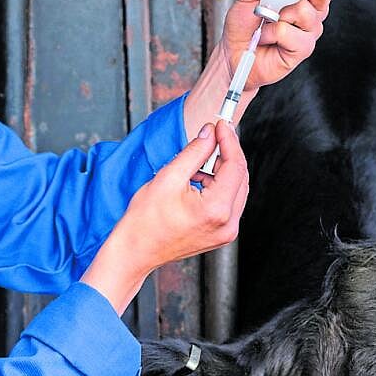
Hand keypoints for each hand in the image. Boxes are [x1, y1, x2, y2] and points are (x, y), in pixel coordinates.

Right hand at [81, 121, 248, 313]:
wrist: (136, 251)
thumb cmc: (145, 220)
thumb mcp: (168, 177)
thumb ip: (194, 152)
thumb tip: (210, 134)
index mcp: (216, 210)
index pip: (234, 166)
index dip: (229, 140)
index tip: (221, 124)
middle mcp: (228, 224)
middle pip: (240, 177)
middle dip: (227, 154)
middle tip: (212, 136)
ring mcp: (226, 232)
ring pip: (236, 189)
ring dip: (222, 170)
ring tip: (196, 165)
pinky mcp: (221, 235)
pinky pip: (228, 203)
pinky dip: (218, 187)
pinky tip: (198, 181)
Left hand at [220, 0, 340, 91]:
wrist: (233, 55)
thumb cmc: (244, 28)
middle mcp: (309, 12)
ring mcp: (308, 32)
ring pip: (306, 12)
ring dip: (281, 13)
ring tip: (267, 20)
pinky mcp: (302, 49)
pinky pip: (290, 32)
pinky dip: (272, 33)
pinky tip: (267, 37)